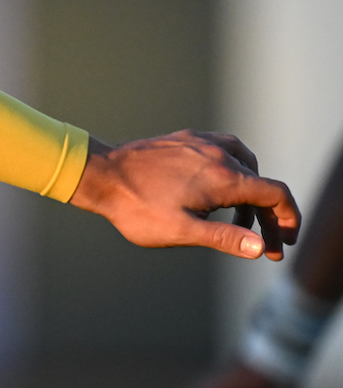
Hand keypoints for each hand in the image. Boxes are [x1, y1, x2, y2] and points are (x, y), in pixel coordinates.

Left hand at [71, 130, 299, 259]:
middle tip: (264, 247)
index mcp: (223, 178)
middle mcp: (218, 155)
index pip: (276, 193)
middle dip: (269, 217)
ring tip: (241, 221)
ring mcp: (201, 143)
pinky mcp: (184, 140)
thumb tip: (259, 247)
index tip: (283, 242)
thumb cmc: (136, 208)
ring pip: (245, 165)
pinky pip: (224, 150)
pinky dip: (233, 171)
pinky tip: (219, 189)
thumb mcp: (181, 231)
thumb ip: (223, 238)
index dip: (289, 219)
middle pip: (261, 184)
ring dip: (251, 194)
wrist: (99, 174)